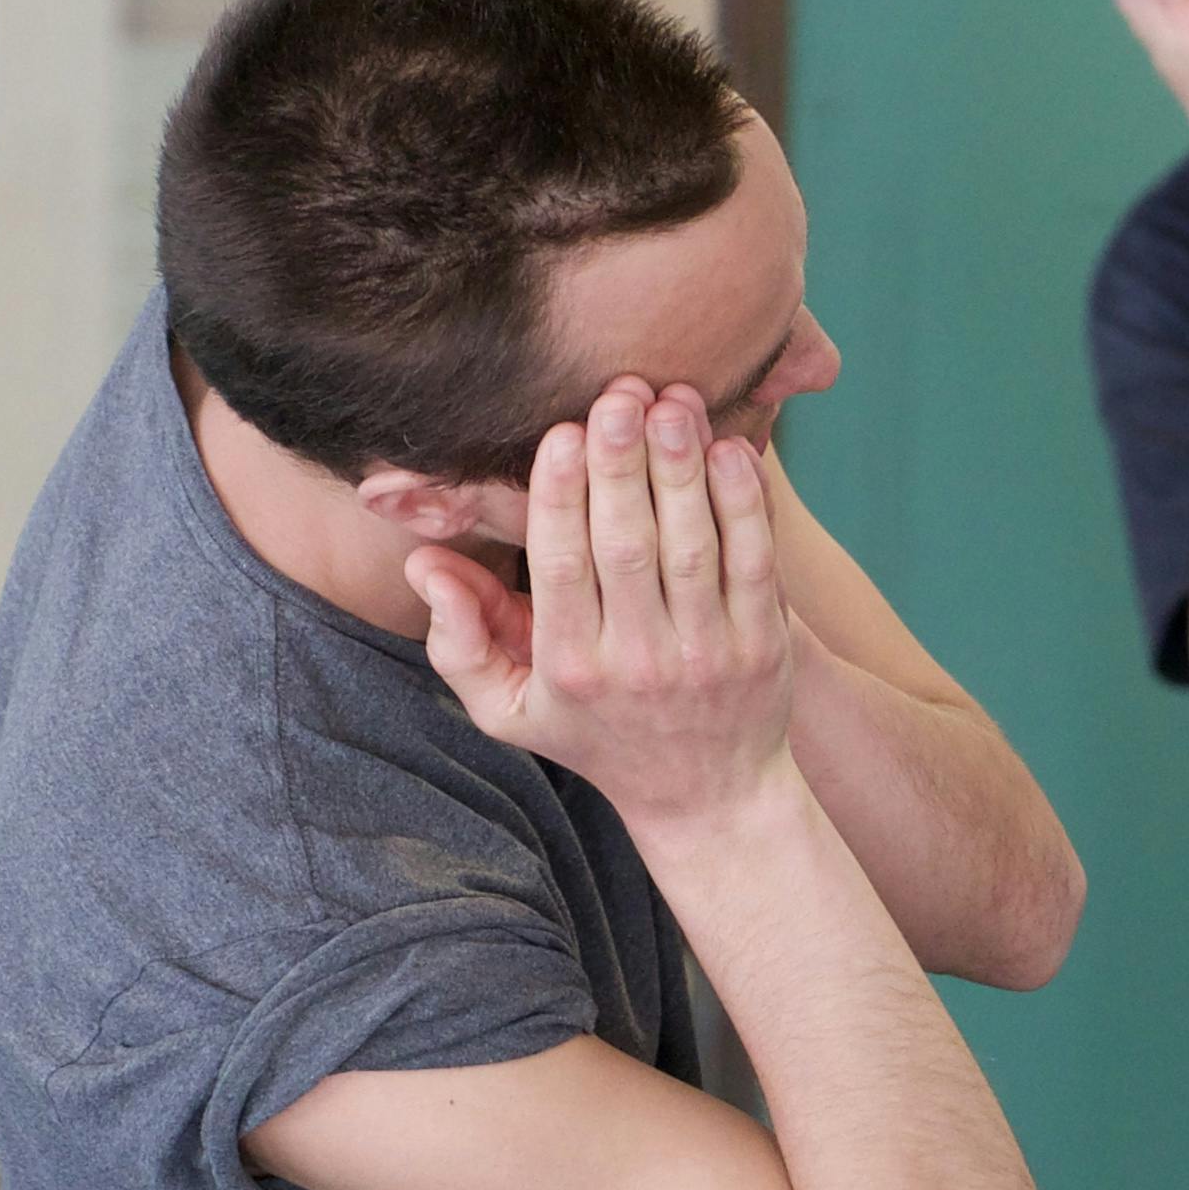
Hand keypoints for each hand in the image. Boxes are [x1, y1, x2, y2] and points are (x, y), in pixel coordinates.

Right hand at [409, 378, 795, 829]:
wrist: (708, 797)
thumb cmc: (594, 736)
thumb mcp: (508, 708)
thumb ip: (458, 638)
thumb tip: (423, 562)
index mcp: (570, 668)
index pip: (560, 568)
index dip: (561, 496)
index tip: (561, 431)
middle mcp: (637, 664)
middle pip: (626, 546)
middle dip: (622, 463)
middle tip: (619, 392)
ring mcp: (707, 656)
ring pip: (692, 547)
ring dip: (681, 467)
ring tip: (672, 400)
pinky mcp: (764, 648)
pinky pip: (754, 563)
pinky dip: (744, 504)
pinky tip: (729, 449)